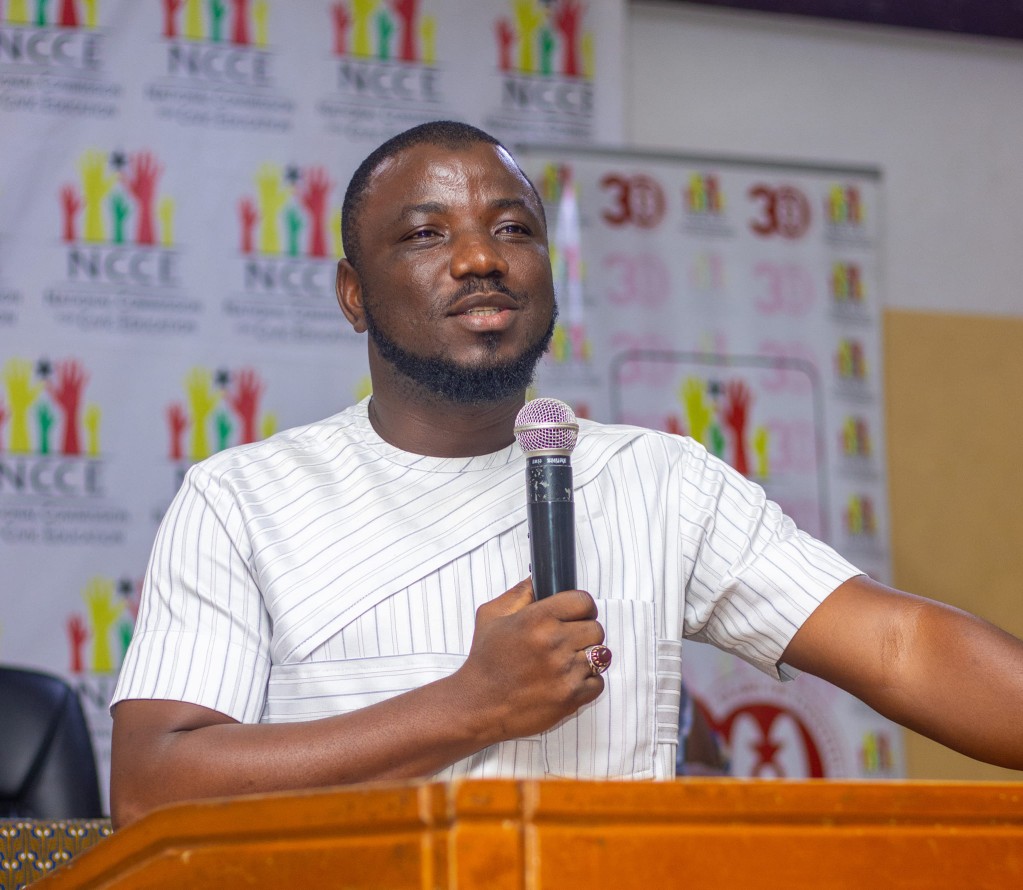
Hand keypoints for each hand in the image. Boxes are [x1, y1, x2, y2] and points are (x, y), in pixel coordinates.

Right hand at [455, 579, 605, 742]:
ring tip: (568, 662)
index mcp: (537, 618)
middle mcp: (554, 642)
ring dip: (587, 658)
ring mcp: (565, 671)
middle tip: (568, 641)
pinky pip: (598, 682)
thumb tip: (539, 579)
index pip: (583, 601)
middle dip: (584, 633)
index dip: (582, 608)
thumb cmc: (485, 660)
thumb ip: (519, 593)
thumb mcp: (491, 615)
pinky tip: (567, 681)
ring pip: (600, 655)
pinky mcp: (571, 697)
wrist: (479, 705)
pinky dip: (587, 683)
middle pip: (596, 628)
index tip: (575, 615)